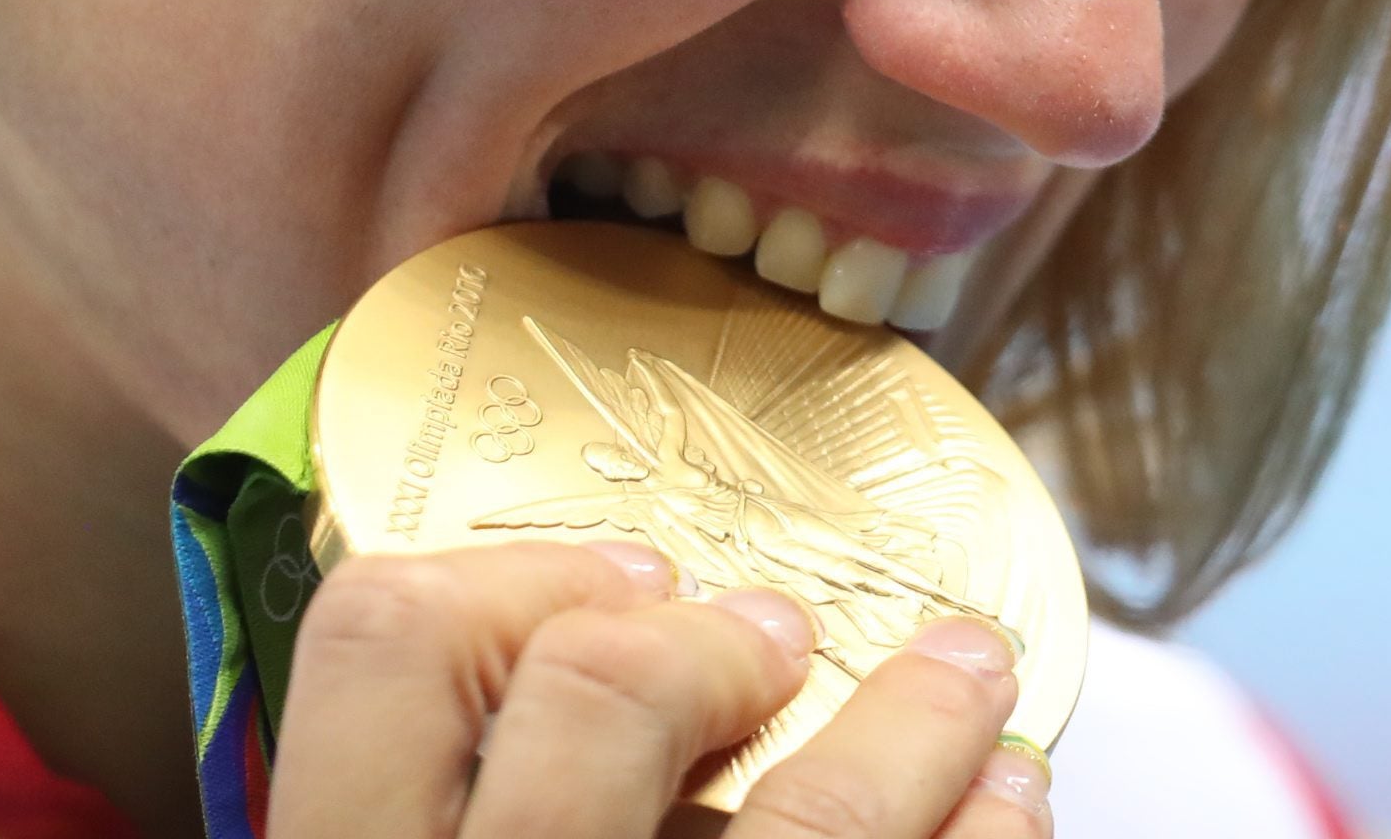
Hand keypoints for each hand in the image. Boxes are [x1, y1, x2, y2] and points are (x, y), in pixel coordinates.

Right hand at [263, 538, 1052, 838]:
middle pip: (589, 697)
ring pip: (807, 827)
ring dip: (915, 726)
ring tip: (965, 677)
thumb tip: (588, 628)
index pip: (382, 643)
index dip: (510, 576)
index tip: (614, 580)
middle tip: (766, 631)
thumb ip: (427, 802)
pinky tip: (1008, 804)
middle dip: (701, 637)